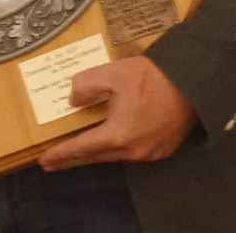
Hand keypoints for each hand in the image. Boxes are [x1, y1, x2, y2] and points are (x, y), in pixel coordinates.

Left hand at [37, 55, 196, 169]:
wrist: (191, 84)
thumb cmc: (151, 77)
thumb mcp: (112, 73)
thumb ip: (86, 85)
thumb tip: (74, 100)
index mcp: (118, 134)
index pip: (82, 148)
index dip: (61, 154)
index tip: (44, 160)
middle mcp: (132, 150)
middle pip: (95, 157)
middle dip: (72, 159)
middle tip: (52, 162)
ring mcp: (148, 153)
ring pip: (114, 156)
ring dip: (94, 154)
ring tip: (77, 151)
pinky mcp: (161, 149)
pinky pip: (131, 152)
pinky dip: (114, 149)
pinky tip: (109, 142)